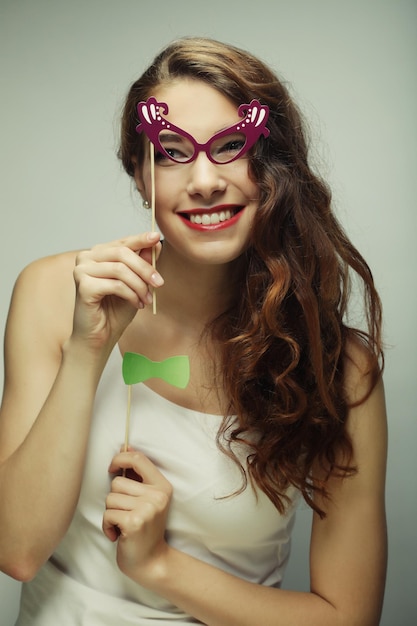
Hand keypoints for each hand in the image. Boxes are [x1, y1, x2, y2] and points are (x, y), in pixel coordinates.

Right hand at [71, 232, 162, 350]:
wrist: (100, 337)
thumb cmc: (115, 311)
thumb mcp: (136, 284)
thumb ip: (143, 263)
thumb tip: (155, 244)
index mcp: (98, 254)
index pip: (122, 243)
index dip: (140, 239)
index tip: (156, 237)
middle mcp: (86, 258)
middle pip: (122, 253)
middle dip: (145, 269)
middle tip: (159, 283)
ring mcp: (82, 271)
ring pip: (120, 269)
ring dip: (140, 285)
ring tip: (147, 299)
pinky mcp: (83, 286)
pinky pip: (115, 285)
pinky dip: (131, 295)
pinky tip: (137, 304)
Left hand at [103, 450, 172, 582]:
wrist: (151, 562)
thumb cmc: (145, 529)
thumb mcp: (148, 499)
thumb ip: (138, 476)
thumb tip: (127, 447)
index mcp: (162, 486)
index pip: (138, 459)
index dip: (120, 458)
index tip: (112, 468)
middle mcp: (157, 496)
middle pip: (117, 481)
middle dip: (114, 498)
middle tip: (125, 513)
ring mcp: (147, 509)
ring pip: (110, 498)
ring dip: (110, 513)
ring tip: (122, 524)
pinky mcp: (134, 522)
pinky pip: (107, 514)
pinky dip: (107, 526)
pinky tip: (118, 535)